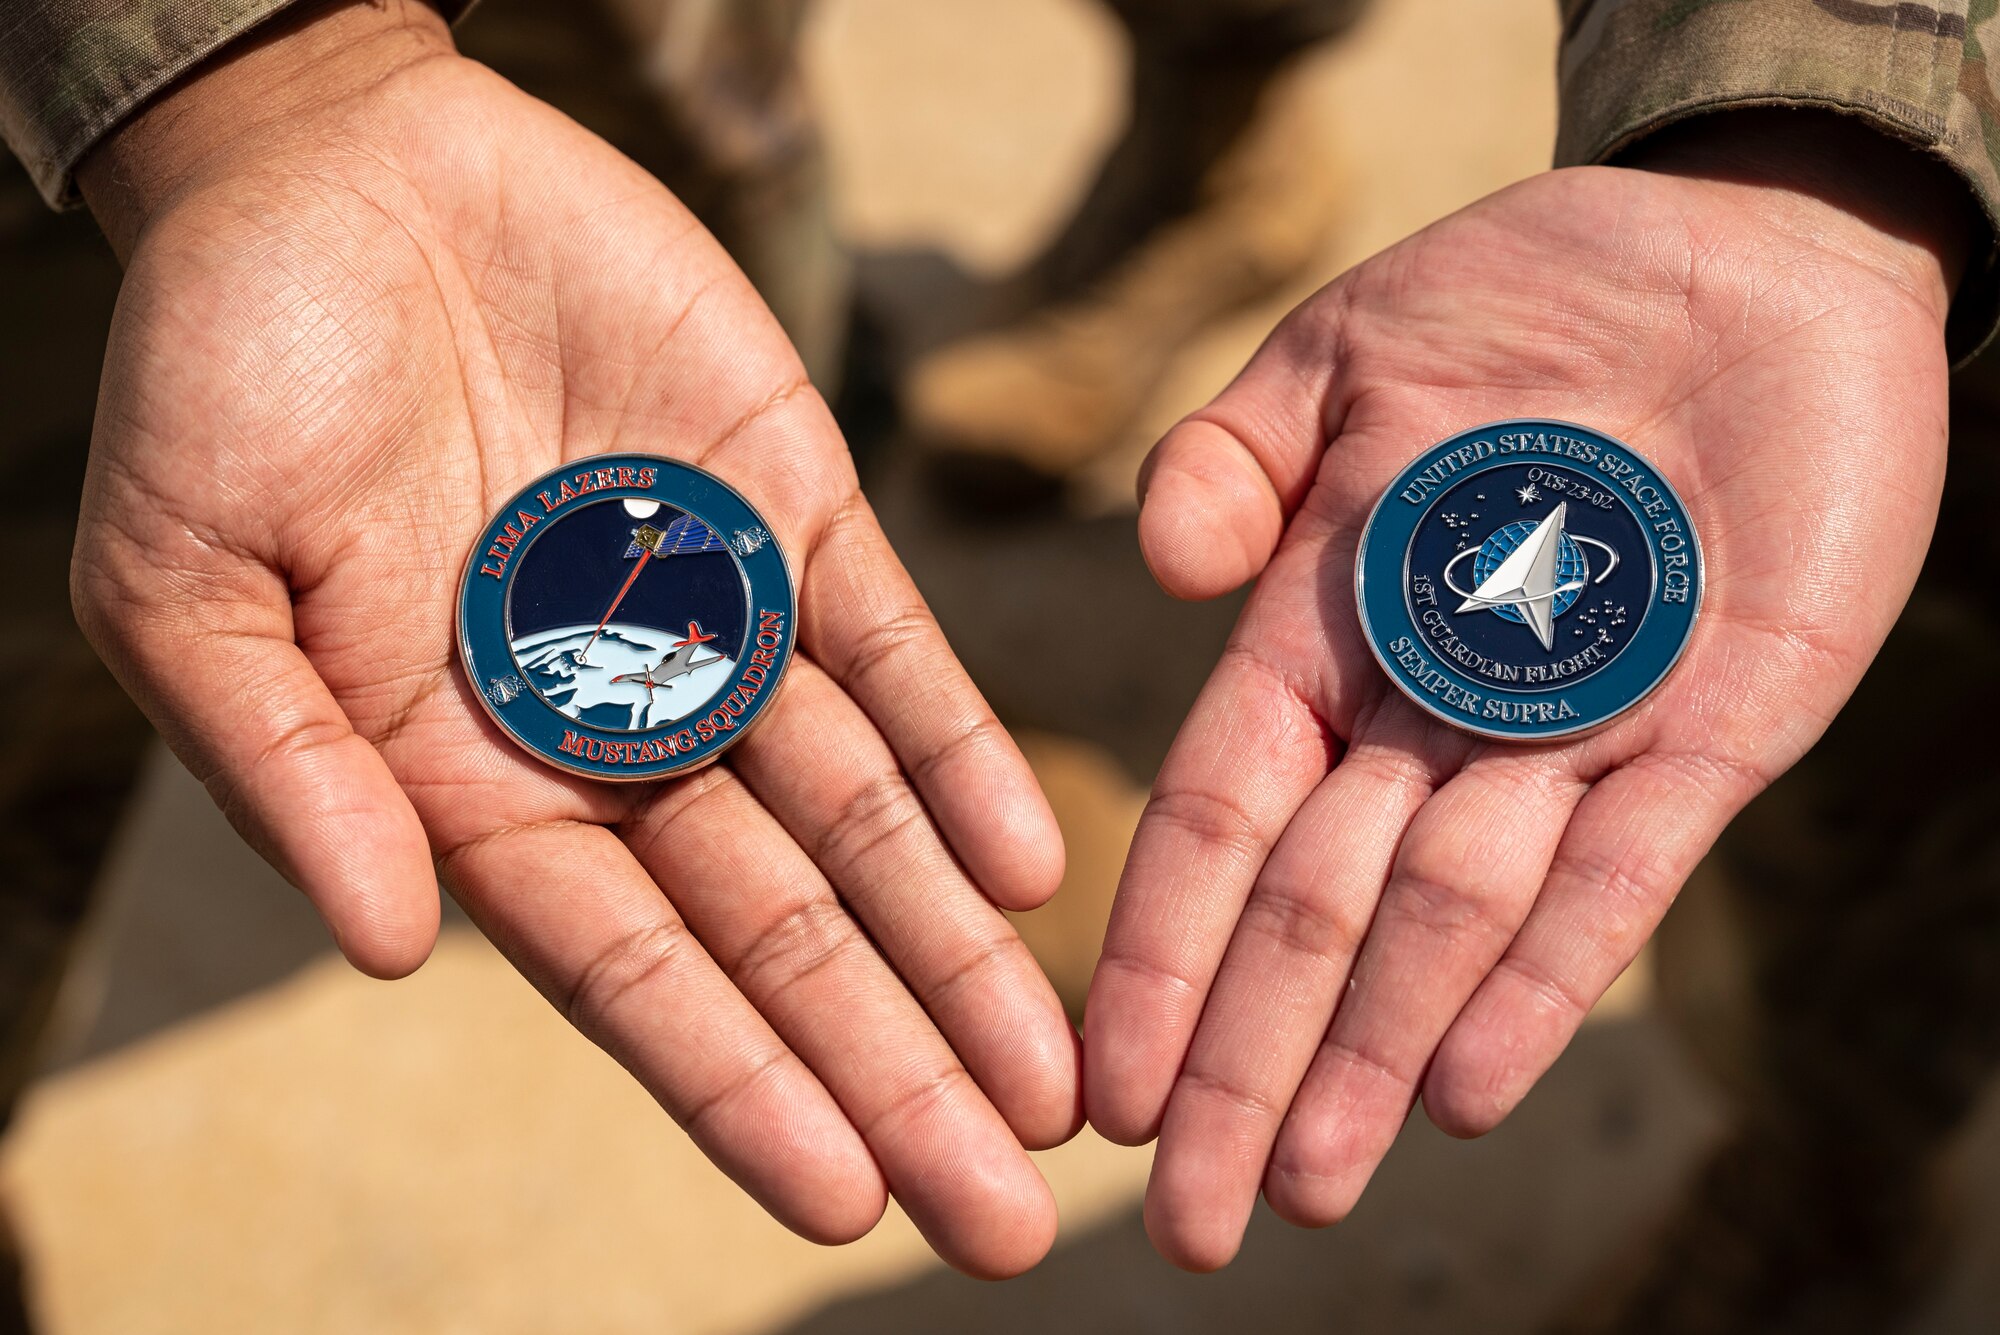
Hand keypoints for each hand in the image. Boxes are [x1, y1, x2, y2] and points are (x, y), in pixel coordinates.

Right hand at [73, 0, 1075, 1275]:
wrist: (335, 171)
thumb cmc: (222, 378)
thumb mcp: (188, 586)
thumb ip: (293, 772)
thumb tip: (398, 948)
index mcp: (469, 780)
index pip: (628, 970)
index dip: (736, 1084)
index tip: (845, 1197)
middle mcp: (613, 732)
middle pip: (776, 932)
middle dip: (888, 1066)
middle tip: (1000, 1205)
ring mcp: (716, 625)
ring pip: (861, 821)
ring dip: (955, 946)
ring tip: (1051, 1076)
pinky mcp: (790, 513)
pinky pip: (893, 654)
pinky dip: (961, 753)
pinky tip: (1029, 863)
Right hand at [1085, 110, 1967, 1267]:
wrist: (1748, 247)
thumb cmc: (1530, 291)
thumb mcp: (1343, 350)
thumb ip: (1228, 454)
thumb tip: (1166, 573)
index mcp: (1326, 630)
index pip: (1223, 819)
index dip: (1164, 954)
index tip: (1105, 1088)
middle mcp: (1435, 709)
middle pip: (1321, 909)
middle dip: (1252, 1064)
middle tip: (1198, 1218)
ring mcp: (1572, 725)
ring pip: (1451, 918)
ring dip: (1376, 1051)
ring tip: (1312, 1185)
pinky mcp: (1716, 722)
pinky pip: (1622, 869)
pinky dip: (1546, 975)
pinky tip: (1467, 1086)